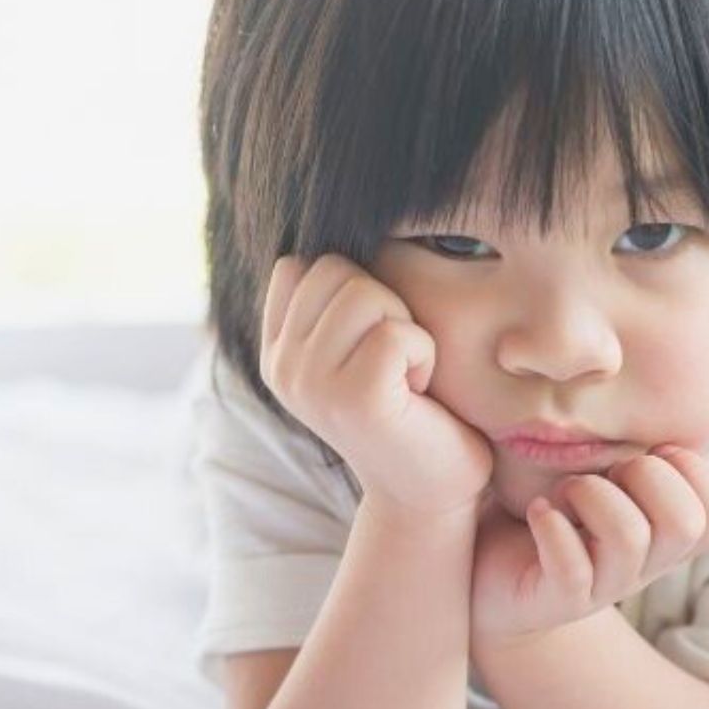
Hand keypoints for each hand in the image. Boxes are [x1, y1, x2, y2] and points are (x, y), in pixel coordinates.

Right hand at [259, 253, 493, 517]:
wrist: (432, 492)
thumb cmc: (411, 410)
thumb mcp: (356, 346)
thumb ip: (332, 300)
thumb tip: (337, 216)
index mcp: (276, 351)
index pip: (301, 265)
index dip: (352, 289)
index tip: (368, 346)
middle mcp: (281, 367)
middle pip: (335, 270)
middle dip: (383, 305)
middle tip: (393, 364)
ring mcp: (311, 384)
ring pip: (366, 293)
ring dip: (405, 328)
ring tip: (402, 377)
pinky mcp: (355, 399)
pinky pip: (399, 332)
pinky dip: (424, 355)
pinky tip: (415, 395)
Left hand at [469, 445, 708, 648]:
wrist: (492, 568)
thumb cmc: (552, 505)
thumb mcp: (603, 468)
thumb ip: (635, 440)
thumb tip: (640, 379)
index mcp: (668, 534)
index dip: (693, 470)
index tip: (645, 454)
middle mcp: (647, 565)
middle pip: (688, 523)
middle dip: (644, 475)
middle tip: (604, 473)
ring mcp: (606, 587)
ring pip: (629, 538)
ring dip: (590, 494)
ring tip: (562, 492)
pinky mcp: (559, 600)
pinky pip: (572, 568)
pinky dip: (551, 527)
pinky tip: (538, 513)